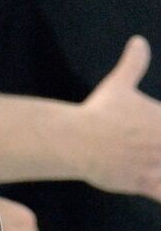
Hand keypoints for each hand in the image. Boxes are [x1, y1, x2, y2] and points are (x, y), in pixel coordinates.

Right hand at [78, 35, 160, 201]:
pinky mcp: (143, 182)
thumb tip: (138, 40)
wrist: (78, 139)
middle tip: (153, 148)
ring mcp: (155, 164)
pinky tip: (158, 189)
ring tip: (157, 166)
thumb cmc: (98, 112)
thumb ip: (134, 63)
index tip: (158, 136)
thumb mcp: (118, 84)